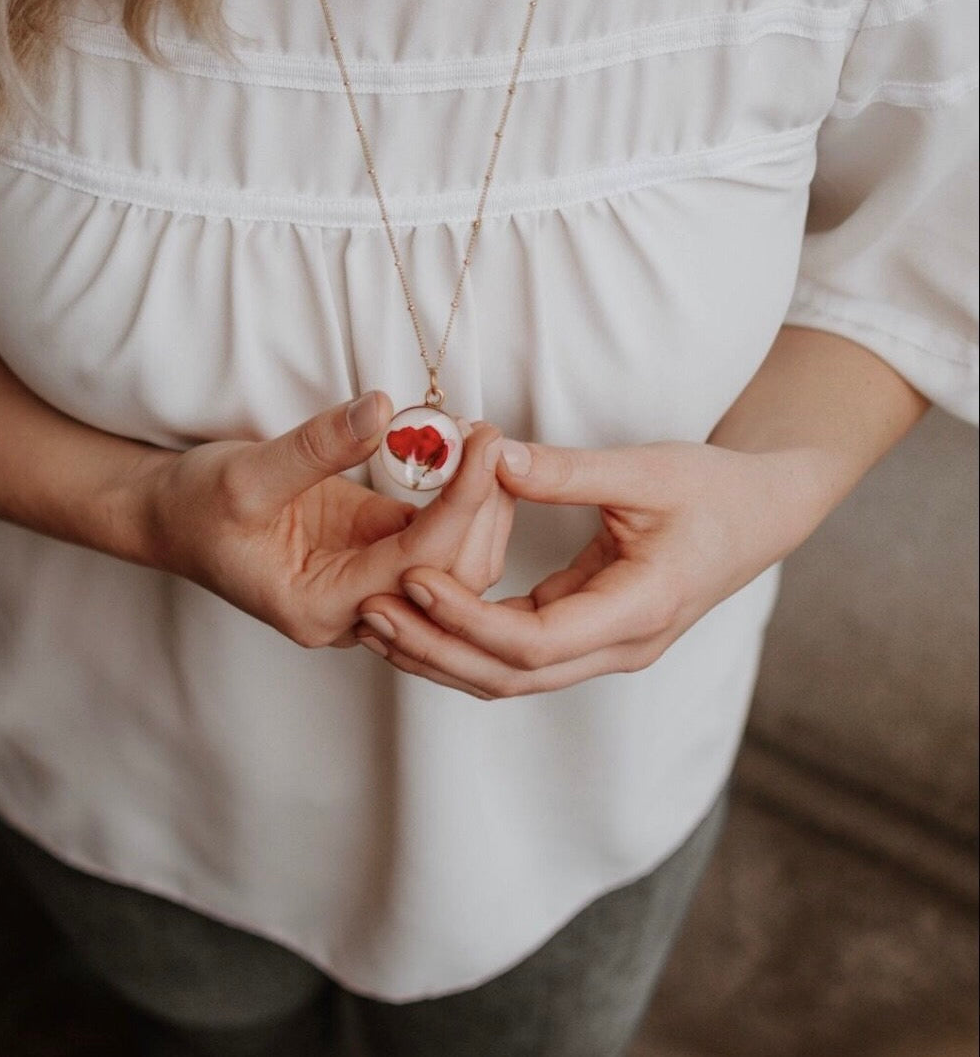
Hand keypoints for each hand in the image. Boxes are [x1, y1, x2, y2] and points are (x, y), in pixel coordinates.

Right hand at [129, 393, 509, 648]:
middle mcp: (354, 610)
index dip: (460, 503)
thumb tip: (382, 408)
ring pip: (454, 564)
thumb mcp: (246, 475)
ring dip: (478, 506)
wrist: (167, 517)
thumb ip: (316, 448)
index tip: (486, 443)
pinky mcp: (372, 550)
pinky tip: (463, 451)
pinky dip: (456, 496)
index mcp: (320, 608)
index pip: (417, 564)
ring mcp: (367, 581)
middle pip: (452, 579)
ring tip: (482, 441)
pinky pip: (433, 534)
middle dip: (482, 509)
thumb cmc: (195, 508)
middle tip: (494, 437)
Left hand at [356, 439, 829, 697]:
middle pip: (510, 676)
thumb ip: (567, 470)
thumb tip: (488, 456)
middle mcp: (619, 646)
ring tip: (378, 621)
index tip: (414, 579)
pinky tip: (421, 613)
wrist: (762, 513)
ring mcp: (604, 648)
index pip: (534, 643)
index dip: (467, 619)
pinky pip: (518, 654)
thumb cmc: (714, 490)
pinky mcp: (588, 634)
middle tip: (371, 612)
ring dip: (443, 654)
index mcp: (639, 611)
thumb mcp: (647, 469)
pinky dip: (466, 640)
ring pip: (509, 676)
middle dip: (436, 651)